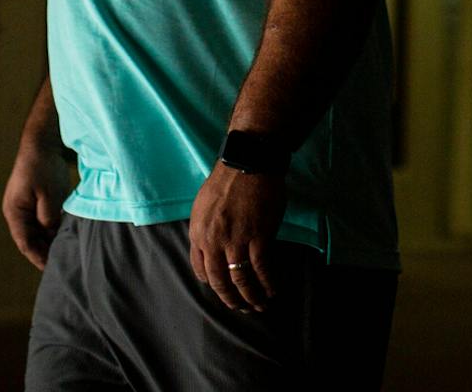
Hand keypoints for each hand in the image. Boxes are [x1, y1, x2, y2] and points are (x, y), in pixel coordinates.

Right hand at [1, 137, 74, 269]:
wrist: (41, 143)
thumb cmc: (43, 167)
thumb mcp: (49, 195)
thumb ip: (49, 218)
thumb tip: (52, 236)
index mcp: (15, 212)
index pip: (25, 244)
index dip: (39, 258)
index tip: (53, 269)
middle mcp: (16, 212)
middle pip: (30, 240)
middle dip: (44, 252)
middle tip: (63, 264)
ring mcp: (23, 207)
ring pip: (36, 232)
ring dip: (48, 241)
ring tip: (66, 252)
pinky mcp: (32, 201)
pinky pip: (40, 222)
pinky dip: (50, 230)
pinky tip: (64, 234)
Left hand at [188, 162, 286, 311]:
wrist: (247, 162)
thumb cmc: (226, 181)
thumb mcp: (203, 206)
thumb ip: (206, 230)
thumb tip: (212, 250)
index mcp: (198, 233)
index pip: (201, 271)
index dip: (214, 285)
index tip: (224, 291)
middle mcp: (213, 241)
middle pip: (220, 281)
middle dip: (232, 299)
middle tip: (242, 308)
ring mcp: (236, 240)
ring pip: (242, 280)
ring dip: (252, 297)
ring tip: (259, 305)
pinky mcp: (258, 237)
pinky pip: (262, 268)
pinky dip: (268, 283)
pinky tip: (272, 290)